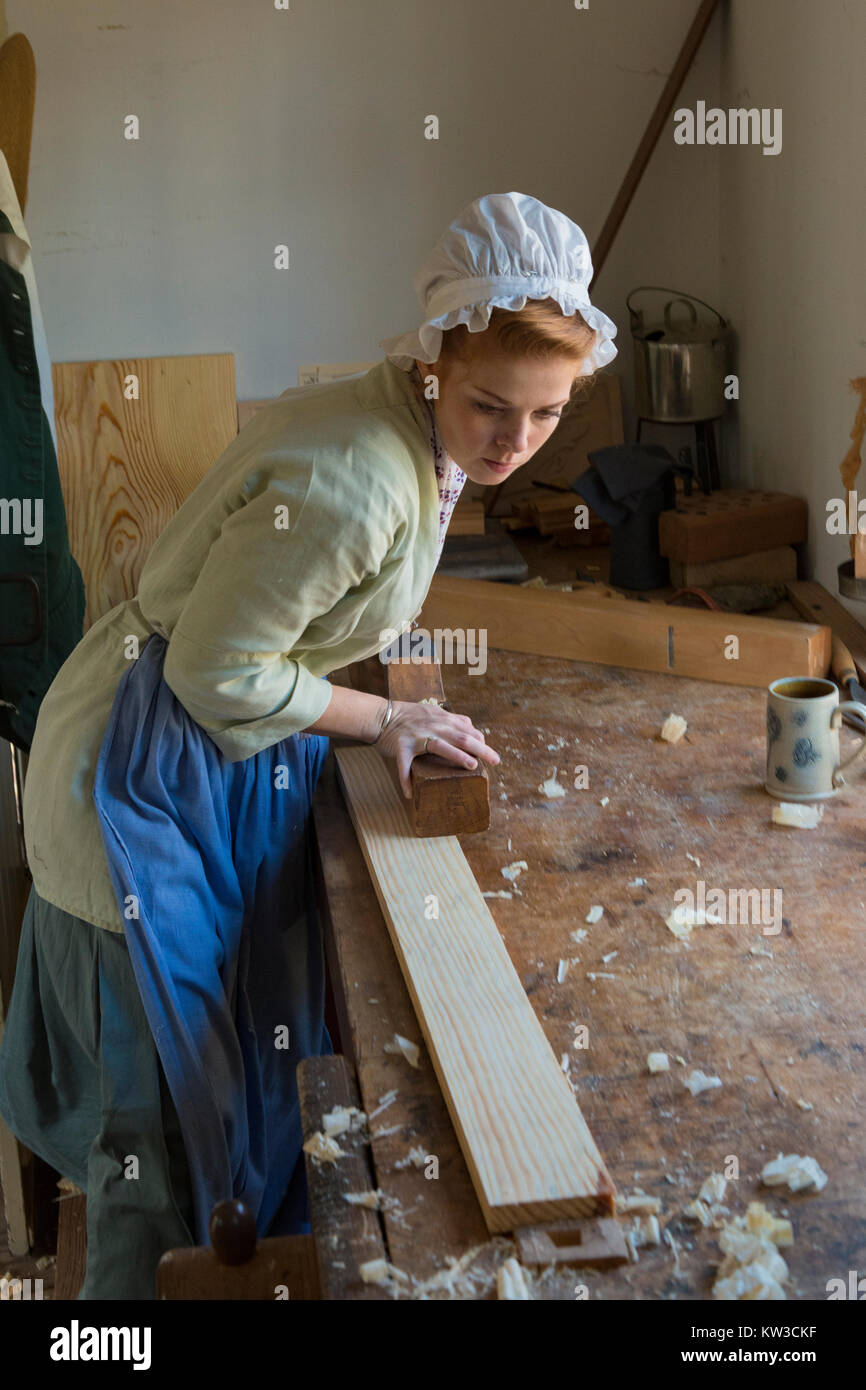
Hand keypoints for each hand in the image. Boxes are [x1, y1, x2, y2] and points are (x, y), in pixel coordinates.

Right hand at [374, 700, 500, 797]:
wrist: (380, 715)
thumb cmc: (407, 716)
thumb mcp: (432, 712)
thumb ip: (451, 720)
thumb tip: (472, 728)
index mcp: (442, 719)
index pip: (468, 729)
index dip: (481, 741)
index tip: (489, 752)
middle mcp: (433, 726)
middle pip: (462, 736)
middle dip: (481, 748)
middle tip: (496, 761)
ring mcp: (418, 736)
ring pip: (440, 745)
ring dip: (457, 756)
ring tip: (471, 766)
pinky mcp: (402, 746)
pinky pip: (404, 764)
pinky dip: (405, 779)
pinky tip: (409, 793)